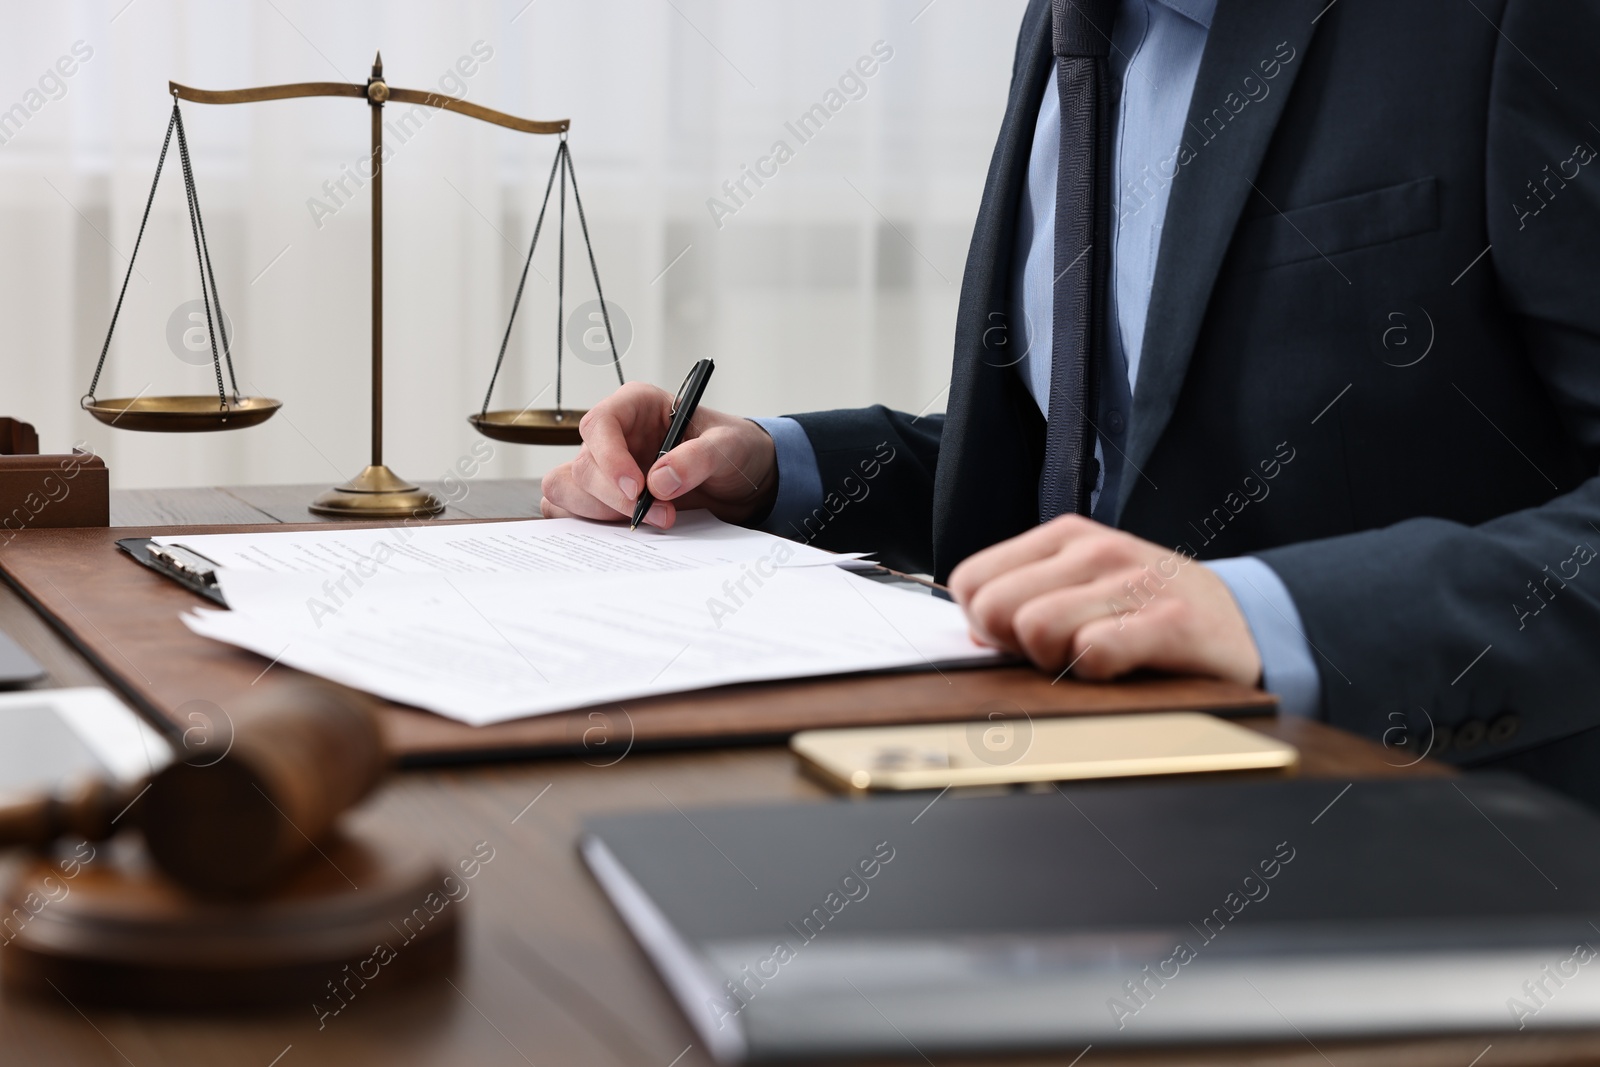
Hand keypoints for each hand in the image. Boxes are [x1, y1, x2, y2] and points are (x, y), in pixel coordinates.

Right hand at [540, 381, 778, 528]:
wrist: (738, 479)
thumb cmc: (730, 448)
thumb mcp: (728, 445)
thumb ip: (698, 457)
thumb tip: (659, 482)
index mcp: (635, 405)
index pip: (600, 423)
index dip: (610, 458)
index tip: (637, 488)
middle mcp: (612, 434)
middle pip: (584, 466)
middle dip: (618, 499)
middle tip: (662, 515)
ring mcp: (602, 466)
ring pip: (568, 489)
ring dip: (603, 514)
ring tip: (652, 521)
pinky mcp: (601, 496)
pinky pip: (570, 509)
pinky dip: (589, 525)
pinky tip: (625, 529)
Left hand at [948, 515, 1262, 685]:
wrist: (1248, 622)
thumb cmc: (1154, 609)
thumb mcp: (1086, 585)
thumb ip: (1027, 599)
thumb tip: (974, 633)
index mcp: (1064, 537)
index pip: (970, 581)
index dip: (984, 623)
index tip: (1020, 637)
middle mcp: (1095, 550)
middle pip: (992, 608)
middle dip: (1015, 645)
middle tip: (1060, 652)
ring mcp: (1133, 582)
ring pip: (1034, 629)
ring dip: (1057, 662)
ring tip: (1096, 658)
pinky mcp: (1168, 623)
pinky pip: (1092, 653)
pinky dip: (1099, 673)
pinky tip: (1125, 667)